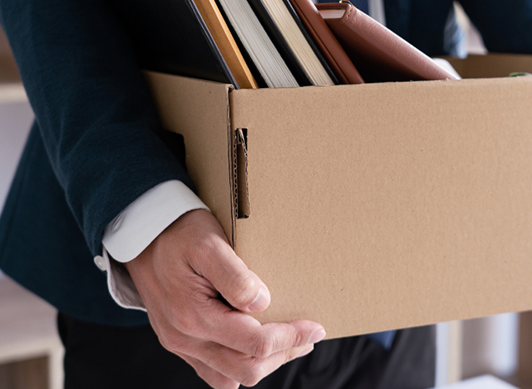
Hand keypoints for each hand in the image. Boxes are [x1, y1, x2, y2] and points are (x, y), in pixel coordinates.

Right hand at [126, 209, 325, 388]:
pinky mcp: (179, 342)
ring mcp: (180, 344)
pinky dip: (240, 366)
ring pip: (231, 375)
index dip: (290, 338)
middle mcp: (185, 338)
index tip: (315, 327)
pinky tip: (257, 348)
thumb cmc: (179, 234)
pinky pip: (213, 371)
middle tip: (309, 335)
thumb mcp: (209, 243)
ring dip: (265, 362)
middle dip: (284, 352)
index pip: (254, 343)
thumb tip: (262, 302)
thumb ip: (235, 276)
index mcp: (194, 316)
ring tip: (289, 341)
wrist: (141, 235)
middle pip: (247, 367)